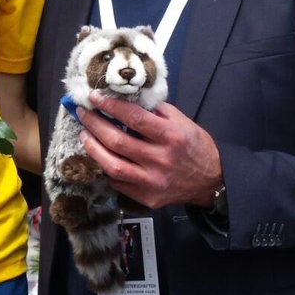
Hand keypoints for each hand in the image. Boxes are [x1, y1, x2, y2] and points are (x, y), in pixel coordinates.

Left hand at [78, 93, 222, 209]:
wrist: (211, 181)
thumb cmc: (195, 147)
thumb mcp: (183, 122)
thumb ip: (156, 111)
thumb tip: (128, 99)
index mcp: (171, 136)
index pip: (134, 118)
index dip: (111, 106)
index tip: (95, 97)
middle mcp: (160, 160)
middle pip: (117, 141)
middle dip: (95, 124)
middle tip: (83, 114)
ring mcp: (152, 181)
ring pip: (112, 165)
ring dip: (93, 148)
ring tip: (85, 135)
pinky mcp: (147, 197)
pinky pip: (118, 183)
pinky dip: (106, 169)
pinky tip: (100, 157)